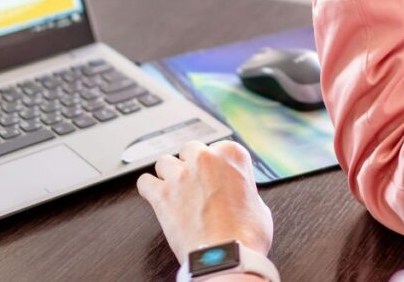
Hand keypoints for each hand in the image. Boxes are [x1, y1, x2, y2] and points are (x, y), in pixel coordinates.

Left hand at [137, 140, 272, 263]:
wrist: (226, 257)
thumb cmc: (245, 235)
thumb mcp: (259, 206)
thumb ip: (244, 191)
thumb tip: (239, 196)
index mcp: (232, 155)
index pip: (220, 147)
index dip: (218, 165)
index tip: (217, 177)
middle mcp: (204, 159)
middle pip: (190, 149)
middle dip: (192, 165)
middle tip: (198, 185)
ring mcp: (180, 175)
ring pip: (165, 162)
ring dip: (169, 174)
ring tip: (177, 191)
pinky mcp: (161, 194)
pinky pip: (145, 182)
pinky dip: (149, 189)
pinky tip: (156, 196)